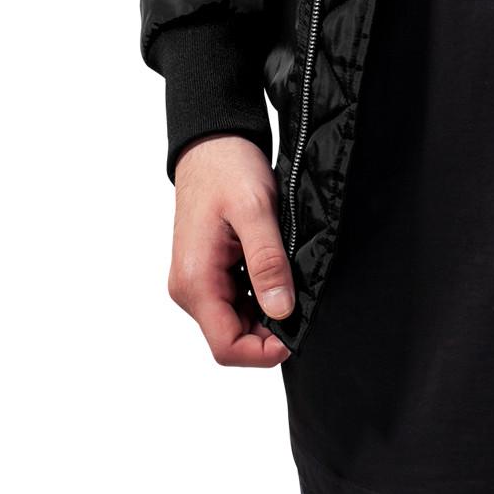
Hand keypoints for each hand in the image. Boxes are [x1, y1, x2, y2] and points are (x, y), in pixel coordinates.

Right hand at [168, 135, 295, 366]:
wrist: (212, 143)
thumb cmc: (228, 169)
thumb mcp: (255, 211)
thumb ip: (267, 263)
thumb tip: (281, 310)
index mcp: (196, 281)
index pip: (227, 346)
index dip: (264, 351)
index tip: (299, 333)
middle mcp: (190, 289)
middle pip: (232, 338)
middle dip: (269, 332)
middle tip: (304, 301)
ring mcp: (198, 281)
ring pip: (235, 321)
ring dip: (267, 312)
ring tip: (291, 279)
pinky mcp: (208, 271)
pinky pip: (235, 300)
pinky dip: (260, 295)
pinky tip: (279, 271)